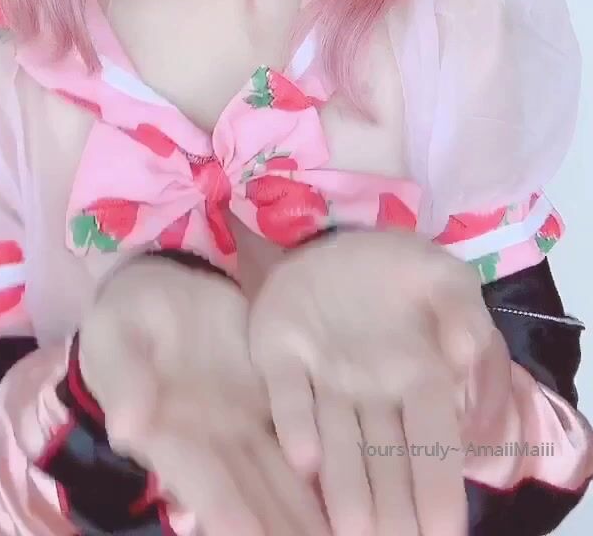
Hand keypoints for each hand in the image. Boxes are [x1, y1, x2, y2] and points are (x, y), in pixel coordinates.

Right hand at [79, 254, 328, 535]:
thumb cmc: (127, 313)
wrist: (164, 286)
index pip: (202, 481)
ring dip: (306, 516)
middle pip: (249, 497)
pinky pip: (300, 440)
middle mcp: (208, 444)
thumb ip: (126, 376)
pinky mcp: (269, 401)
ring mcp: (241, 426)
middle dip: (277, 530)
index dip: (226, 512)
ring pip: (280, 479)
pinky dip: (323, 474)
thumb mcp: (115, 334)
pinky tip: (352, 498)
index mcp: (168, 434)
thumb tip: (128, 428)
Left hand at [248, 227, 496, 535]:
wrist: (338, 240)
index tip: (447, 531)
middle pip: (384, 459)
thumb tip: (466, 352)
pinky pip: (287, 392)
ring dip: (343, 484)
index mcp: (419, 379)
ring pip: (337, 440)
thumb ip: (462, 311)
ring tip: (352, 529)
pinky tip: (303, 456)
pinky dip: (295, 423)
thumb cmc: (399, 272)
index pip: (435, 440)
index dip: (441, 487)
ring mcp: (323, 375)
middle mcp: (370, 392)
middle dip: (391, 507)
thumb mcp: (444, 278)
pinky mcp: (279, 352)